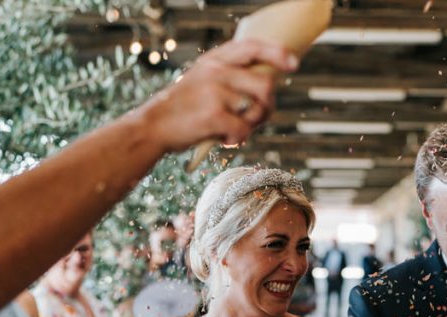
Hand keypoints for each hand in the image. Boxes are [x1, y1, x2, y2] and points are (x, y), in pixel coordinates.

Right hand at [139, 38, 298, 152]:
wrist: (152, 127)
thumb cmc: (183, 110)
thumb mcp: (202, 81)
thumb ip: (230, 78)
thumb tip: (267, 90)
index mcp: (214, 61)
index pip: (252, 47)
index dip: (276, 53)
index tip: (293, 64)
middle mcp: (216, 72)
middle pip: (266, 86)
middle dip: (268, 107)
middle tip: (256, 120)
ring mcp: (215, 92)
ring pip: (257, 110)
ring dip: (253, 125)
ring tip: (235, 130)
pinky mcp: (214, 115)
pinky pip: (244, 130)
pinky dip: (238, 140)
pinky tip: (224, 139)